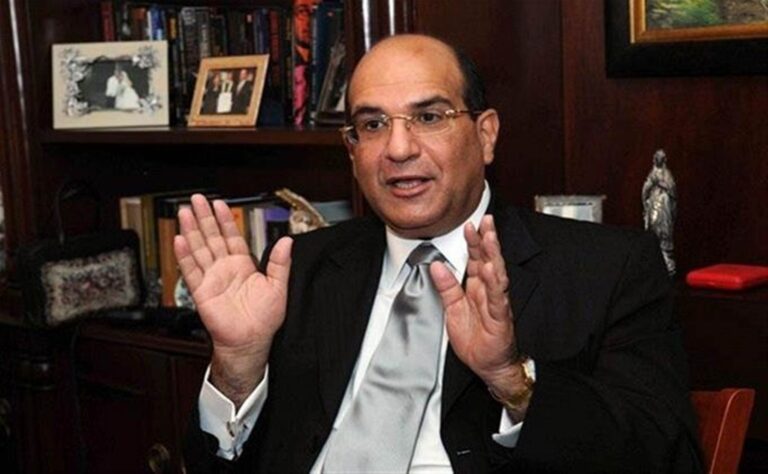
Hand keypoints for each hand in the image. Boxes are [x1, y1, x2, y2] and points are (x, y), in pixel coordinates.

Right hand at [174, 194, 291, 403]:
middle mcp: (225, 269)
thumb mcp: (278, 286)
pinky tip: (180, 240)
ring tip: (185, 213)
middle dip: (204, 218)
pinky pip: (192, 271)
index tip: (219, 204)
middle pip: (212, 237)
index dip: (225, 219)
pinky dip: (184, 256)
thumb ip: (280, 263)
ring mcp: (212, 279)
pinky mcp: (202, 292)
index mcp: (243, 265)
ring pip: (199, 249)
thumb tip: (287, 241)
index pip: (232, 236)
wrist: (251, 341)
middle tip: (197, 200)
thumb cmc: (264, 319)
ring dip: (192, 231)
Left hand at [430, 216, 522, 389]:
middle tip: (485, 221)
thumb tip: (436, 265)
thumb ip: (446, 287)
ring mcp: (497, 303)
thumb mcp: (452, 308)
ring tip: (490, 238)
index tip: (469, 224)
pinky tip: (492, 270)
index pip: (476, 259)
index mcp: (477, 287)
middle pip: (489, 260)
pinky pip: (498, 298)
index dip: (473, 242)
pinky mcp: (501, 318)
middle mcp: (489, 291)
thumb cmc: (475, 338)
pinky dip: (494, 284)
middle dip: (487, 240)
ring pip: (497, 275)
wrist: (489, 365)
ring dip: (494, 255)